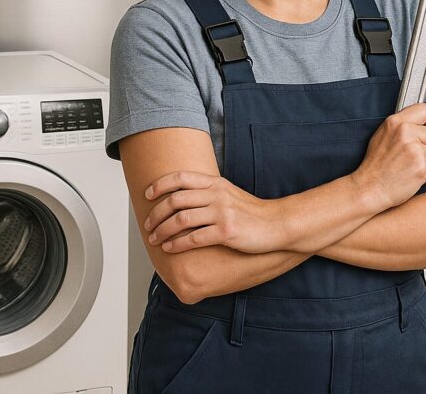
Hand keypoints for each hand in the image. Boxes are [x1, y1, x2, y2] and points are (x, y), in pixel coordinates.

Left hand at [142, 171, 284, 253]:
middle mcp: (216, 195)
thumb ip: (208, 192)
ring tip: (154, 239)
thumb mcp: (229, 193)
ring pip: (181, 220)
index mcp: (215, 183)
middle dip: (156, 214)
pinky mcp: (226, 232)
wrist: (277, 224)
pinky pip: (194, 238)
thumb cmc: (252, 212)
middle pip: (175, 200)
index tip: (147, 195)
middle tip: (148, 225)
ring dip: (162, 231)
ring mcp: (222, 213)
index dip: (160, 185)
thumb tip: (183, 198)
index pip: (180, 178)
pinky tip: (170, 249)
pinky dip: (177, 244)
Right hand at [352, 103, 425, 210]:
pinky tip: (409, 175)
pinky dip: (423, 174)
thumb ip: (401, 124)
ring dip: (425, 161)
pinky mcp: (421, 168)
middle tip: (408, 155)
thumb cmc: (376, 164)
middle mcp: (406, 133)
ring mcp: (414, 151)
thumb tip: (422, 119)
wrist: (369, 188)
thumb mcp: (382, 135)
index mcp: (396, 122)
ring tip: (406, 166)